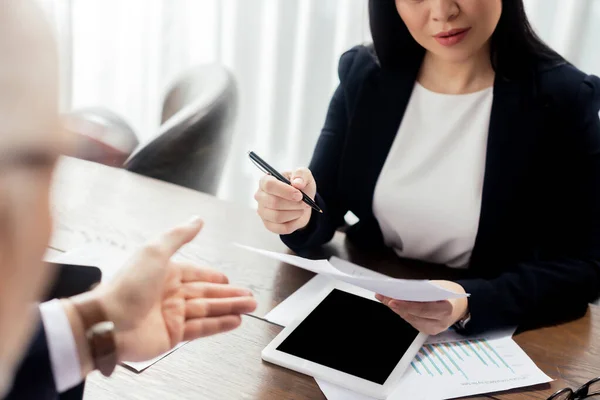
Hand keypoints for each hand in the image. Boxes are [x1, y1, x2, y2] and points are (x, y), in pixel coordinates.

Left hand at [92, 217, 256, 361]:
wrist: (107, 323)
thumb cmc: (126, 286)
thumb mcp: (155, 251)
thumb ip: (179, 236)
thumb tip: (197, 220)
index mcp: (165, 273)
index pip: (196, 273)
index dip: (213, 276)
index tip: (228, 279)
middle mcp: (170, 293)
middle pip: (207, 292)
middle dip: (229, 294)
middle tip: (249, 296)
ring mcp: (172, 315)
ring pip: (208, 310)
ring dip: (230, 308)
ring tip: (250, 307)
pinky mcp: (172, 334)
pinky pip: (202, 328)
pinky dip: (219, 325)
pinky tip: (234, 321)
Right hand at [254, 167, 316, 234]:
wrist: (303, 202)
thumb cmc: (300, 186)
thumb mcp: (304, 175)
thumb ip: (301, 174)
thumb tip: (297, 183)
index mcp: (265, 181)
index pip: (269, 185)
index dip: (285, 191)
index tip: (299, 195)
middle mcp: (260, 196)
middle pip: (273, 203)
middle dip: (293, 204)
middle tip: (305, 203)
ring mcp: (263, 212)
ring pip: (278, 216)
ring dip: (295, 213)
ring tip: (301, 208)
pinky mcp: (269, 225)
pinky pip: (282, 228)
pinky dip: (294, 223)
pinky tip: (297, 216)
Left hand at [375, 281, 467, 335]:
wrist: (460, 305)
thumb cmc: (448, 293)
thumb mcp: (438, 287)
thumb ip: (422, 289)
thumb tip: (401, 288)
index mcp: (446, 309)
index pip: (423, 309)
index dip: (406, 306)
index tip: (392, 300)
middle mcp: (440, 323)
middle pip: (414, 316)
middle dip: (396, 306)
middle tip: (384, 297)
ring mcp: (433, 329)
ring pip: (410, 319)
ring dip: (396, 309)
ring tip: (384, 298)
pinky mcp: (427, 330)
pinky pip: (411, 321)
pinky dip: (401, 312)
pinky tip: (392, 304)